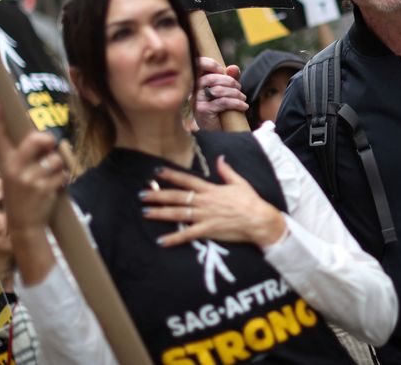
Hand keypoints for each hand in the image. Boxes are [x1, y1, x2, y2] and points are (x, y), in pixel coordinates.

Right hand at [0, 103, 67, 236]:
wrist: (24, 225)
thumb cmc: (21, 195)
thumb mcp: (13, 174)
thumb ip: (22, 156)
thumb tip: (43, 137)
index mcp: (5, 163)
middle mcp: (15, 169)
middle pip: (37, 140)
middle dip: (48, 140)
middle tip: (49, 146)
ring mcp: (30, 179)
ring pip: (56, 158)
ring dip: (58, 165)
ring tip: (50, 174)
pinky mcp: (45, 188)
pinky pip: (64, 173)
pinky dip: (64, 178)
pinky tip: (55, 185)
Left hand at [141, 156, 286, 247]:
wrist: (259, 220)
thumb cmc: (250, 201)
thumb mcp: (239, 182)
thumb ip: (226, 171)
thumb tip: (220, 158)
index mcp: (210, 189)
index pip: (186, 180)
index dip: (171, 175)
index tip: (156, 172)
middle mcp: (204, 201)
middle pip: (177, 197)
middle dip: (158, 195)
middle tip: (141, 194)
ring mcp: (204, 216)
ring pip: (178, 214)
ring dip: (160, 213)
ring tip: (145, 212)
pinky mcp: (208, 231)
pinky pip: (187, 235)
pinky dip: (174, 238)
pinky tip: (160, 241)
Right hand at [194, 57, 247, 130]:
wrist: (215, 132)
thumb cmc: (220, 110)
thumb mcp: (225, 92)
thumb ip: (229, 78)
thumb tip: (234, 67)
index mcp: (197, 82)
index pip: (199, 65)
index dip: (211, 64)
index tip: (224, 71)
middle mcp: (194, 90)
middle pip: (211, 78)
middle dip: (230, 81)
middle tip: (239, 89)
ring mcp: (197, 101)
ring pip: (218, 90)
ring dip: (235, 93)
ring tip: (243, 98)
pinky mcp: (203, 110)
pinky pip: (222, 102)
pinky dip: (236, 103)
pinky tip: (244, 106)